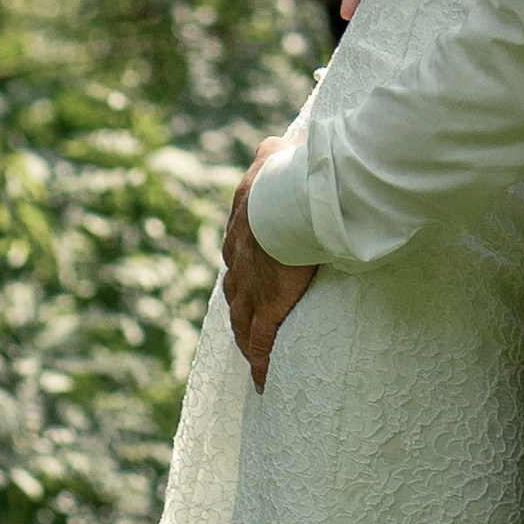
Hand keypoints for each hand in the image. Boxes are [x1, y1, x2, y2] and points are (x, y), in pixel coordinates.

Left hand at [224, 138, 316, 389]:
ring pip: (241, 319)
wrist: (289, 200)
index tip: (251, 270)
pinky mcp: (266, 308)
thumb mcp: (277, 153)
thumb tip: (283, 140)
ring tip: (252, 352)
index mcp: (242, 221)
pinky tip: (262, 382)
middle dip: (241, 300)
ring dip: (245, 335)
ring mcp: (249, 286)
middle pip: (234, 286)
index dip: (245, 262)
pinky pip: (260, 343)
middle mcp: (237, 256)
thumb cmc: (289, 173)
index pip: (238, 248)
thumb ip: (277, 150)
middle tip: (249, 312)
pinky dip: (261, 363)